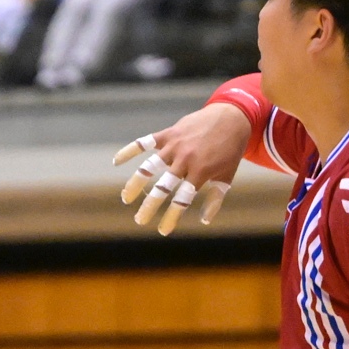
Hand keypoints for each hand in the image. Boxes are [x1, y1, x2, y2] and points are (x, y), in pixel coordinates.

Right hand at [115, 101, 249, 232]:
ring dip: (135, 183)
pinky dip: (129, 150)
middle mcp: (185, 159)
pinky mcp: (168, 133)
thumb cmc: (230, 150)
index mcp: (200, 172)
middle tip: (139, 220)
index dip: (171, 217)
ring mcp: (175, 145)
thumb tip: (203, 220)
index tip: (162, 231)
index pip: (181, 199)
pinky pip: (144, 142)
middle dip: (149, 206)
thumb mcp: (226, 176)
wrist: (232, 117)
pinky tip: (117, 161)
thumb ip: (214, 199)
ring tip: (126, 198)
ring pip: (149, 166)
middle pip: (162, 187)